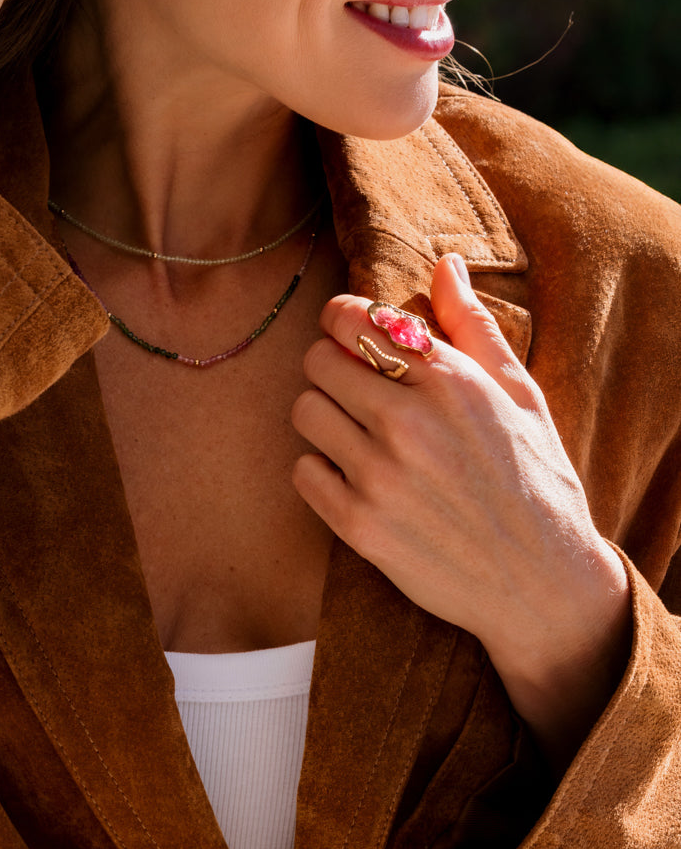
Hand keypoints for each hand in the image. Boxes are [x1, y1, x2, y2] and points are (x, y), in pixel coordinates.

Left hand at [291, 254, 630, 768]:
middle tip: (357, 384)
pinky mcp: (360, 526)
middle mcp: (410, 422)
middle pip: (317, 360)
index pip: (352, 318)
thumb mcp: (520, 393)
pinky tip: (356, 474)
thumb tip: (445, 263)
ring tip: (359, 429)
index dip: (343, 319)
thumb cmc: (534, 479)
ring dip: (324, 414)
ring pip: (304, 410)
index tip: (355, 334)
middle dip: (332, 364)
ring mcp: (380, 476)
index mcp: (450, 380)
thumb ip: (473, 324)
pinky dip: (320, 469)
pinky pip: (302, 471)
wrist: (545, 585)